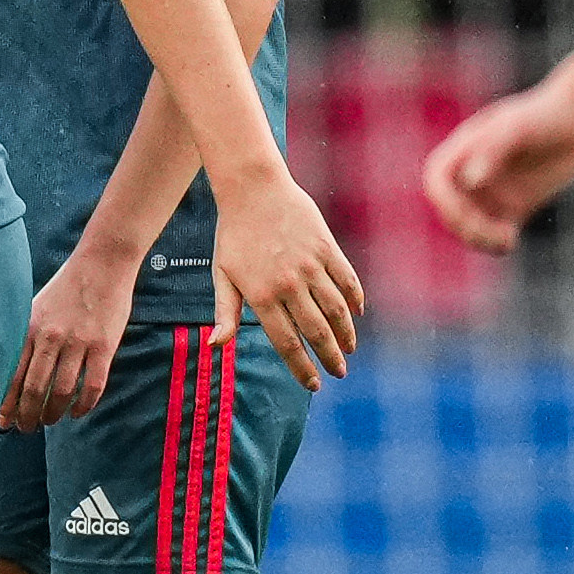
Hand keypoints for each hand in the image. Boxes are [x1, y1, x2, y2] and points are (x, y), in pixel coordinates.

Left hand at [3, 248, 137, 429]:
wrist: (101, 264)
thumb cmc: (66, 288)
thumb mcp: (36, 308)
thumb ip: (26, 337)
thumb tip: (11, 372)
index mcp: (31, 329)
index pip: (12, 375)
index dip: (6, 403)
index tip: (3, 421)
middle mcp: (51, 338)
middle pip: (34, 389)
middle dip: (27, 415)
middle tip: (25, 429)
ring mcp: (79, 343)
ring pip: (61, 391)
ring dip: (53, 413)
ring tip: (49, 421)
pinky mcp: (104, 346)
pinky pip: (93, 385)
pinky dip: (84, 405)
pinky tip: (77, 412)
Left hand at [209, 170, 363, 389]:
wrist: (252, 188)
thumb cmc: (233, 235)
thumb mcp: (222, 274)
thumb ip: (225, 313)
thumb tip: (216, 346)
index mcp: (261, 296)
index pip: (287, 343)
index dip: (302, 368)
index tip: (313, 384)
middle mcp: (288, 284)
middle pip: (316, 332)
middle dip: (330, 358)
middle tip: (338, 373)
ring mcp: (310, 265)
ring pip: (336, 310)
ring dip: (346, 334)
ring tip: (348, 349)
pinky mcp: (326, 247)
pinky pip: (347, 280)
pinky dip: (355, 300)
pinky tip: (357, 314)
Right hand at [423, 83, 573, 255]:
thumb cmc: (544, 115)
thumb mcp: (518, 127)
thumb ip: (492, 149)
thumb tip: (471, 181)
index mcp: (464, 150)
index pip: (438, 182)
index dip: (445, 201)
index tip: (464, 213)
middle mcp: (472, 173)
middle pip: (452, 209)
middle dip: (465, 225)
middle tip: (495, 232)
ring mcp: (492, 191)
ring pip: (471, 225)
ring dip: (479, 238)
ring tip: (505, 240)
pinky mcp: (513, 206)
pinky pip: (497, 232)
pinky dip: (498, 243)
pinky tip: (512, 241)